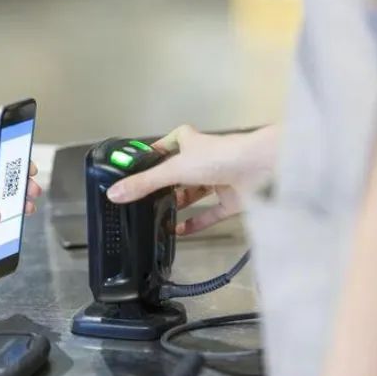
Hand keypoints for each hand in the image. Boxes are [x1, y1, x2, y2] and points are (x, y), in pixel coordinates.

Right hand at [106, 124, 278, 234]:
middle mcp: (205, 159)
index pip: (169, 143)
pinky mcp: (233, 199)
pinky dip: (196, 222)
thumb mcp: (174, 169)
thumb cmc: (220, 157)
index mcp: (191, 143)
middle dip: (165, 185)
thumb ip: (145, 183)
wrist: (262, 168)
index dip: (156, 152)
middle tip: (145, 199)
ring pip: (195, 193)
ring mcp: (220, 179)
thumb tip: (113, 194)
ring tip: (158, 216)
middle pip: (181, 172)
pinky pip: (211, 213)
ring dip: (179, 204)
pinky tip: (180, 231)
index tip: (140, 165)